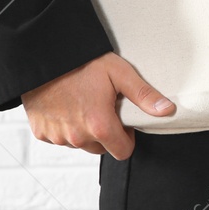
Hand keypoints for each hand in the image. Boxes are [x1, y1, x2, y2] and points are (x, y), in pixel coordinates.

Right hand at [20, 51, 173, 160]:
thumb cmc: (81, 63)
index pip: (123, 152)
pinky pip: (60, 138)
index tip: (122, 120)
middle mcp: (77, 137)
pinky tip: (66, 106)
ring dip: (85, 131)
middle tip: (102, 107)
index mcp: (99, 126)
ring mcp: (57, 137)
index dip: (127, 137)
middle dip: (106, 133)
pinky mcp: (42, 133)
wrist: (45, 57)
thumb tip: (167, 110)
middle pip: (102, 148)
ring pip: (80, 144)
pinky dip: (65, 127)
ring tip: (84, 103)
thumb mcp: (119, 73)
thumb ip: (144, 95)